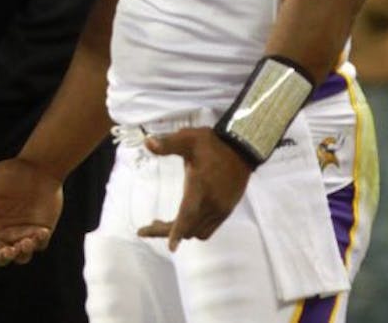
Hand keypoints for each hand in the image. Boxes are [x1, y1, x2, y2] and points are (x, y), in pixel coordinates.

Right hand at [0, 158, 63, 265]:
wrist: (38, 167)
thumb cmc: (9, 172)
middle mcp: (3, 232)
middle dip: (2, 257)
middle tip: (8, 248)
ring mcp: (22, 234)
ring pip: (19, 257)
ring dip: (21, 253)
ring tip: (26, 241)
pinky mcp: (40, 233)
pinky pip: (39, 245)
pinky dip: (38, 242)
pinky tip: (40, 231)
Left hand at [137, 127, 251, 250]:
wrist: (241, 148)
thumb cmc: (212, 143)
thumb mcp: (188, 138)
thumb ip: (168, 143)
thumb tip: (147, 142)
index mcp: (200, 187)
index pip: (187, 215)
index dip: (176, 232)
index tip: (170, 247)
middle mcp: (212, 203)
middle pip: (189, 229)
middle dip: (166, 232)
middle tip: (146, 228)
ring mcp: (221, 209)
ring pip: (198, 232)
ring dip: (181, 232)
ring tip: (161, 222)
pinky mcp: (226, 210)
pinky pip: (209, 229)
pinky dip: (193, 229)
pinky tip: (183, 219)